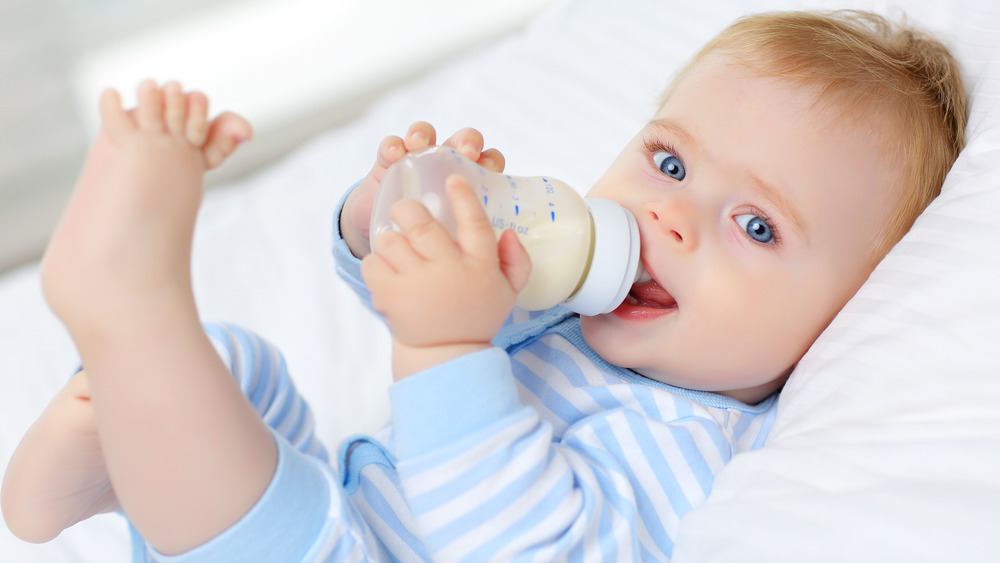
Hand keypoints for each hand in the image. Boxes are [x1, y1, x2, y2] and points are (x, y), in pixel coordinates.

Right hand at [340, 122, 505, 257]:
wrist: (390, 255)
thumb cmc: (435, 251)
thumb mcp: (463, 252)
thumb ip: (494, 251)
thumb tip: (511, 236)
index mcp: (471, 184)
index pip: (488, 162)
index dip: (490, 160)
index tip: (487, 168)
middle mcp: (447, 167)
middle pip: (462, 141)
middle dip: (466, 140)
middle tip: (466, 151)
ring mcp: (418, 162)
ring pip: (426, 135)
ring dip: (425, 133)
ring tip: (419, 143)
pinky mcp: (388, 165)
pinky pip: (392, 148)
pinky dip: (393, 146)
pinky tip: (394, 154)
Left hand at [361, 175, 530, 378]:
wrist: (446, 354)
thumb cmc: (475, 314)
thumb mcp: (507, 291)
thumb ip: (516, 260)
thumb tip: (508, 232)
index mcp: (480, 266)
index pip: (475, 223)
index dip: (463, 197)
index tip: (452, 178)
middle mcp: (448, 272)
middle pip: (421, 224)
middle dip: (407, 209)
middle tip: (405, 211)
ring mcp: (417, 285)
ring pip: (391, 241)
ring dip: (391, 240)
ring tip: (397, 251)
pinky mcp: (391, 297)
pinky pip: (372, 264)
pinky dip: (376, 264)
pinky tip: (387, 272)